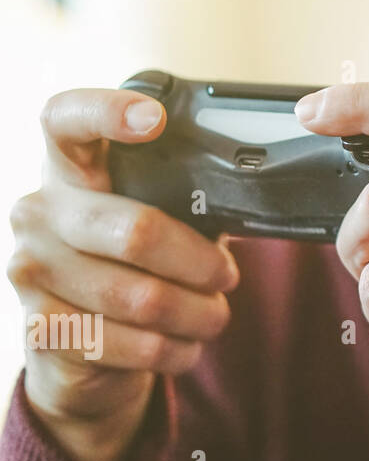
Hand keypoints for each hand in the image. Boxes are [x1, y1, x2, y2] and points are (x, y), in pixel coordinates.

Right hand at [7, 89, 237, 460]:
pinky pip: (133, 343)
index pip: (66, 119)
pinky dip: (175, 348)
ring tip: (213, 314)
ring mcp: (31, 270)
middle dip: (200, 263)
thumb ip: (179, 200)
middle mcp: (38, 212)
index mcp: (68, 171)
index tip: (155, 117)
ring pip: (142, 297)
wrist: (76, 350)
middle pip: (137, 231)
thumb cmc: (127, 267)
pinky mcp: (42, 328)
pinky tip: (186, 345)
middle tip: (226, 276)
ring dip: (197, 313)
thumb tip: (246, 198)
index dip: (107, 111)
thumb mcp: (150, 219)